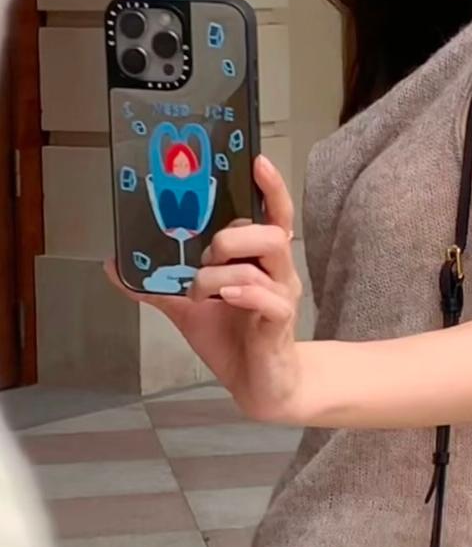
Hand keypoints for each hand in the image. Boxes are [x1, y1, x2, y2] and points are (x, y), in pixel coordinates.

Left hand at [105, 154, 303, 421]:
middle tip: (203, 256)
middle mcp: (278, 273)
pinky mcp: (280, 323)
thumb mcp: (187, 308)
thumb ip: (158, 285)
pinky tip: (224, 299)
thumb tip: (115, 265)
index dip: (270, 187)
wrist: (258, 385)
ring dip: (224, 270)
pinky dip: (244, 294)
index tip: (257, 161)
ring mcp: (282, 296)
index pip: (275, 215)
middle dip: (232, 236)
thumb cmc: (232, 339)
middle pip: (273, 232)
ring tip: (201, 288)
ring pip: (268, 259)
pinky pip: (270, 299)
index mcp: (260, 261)